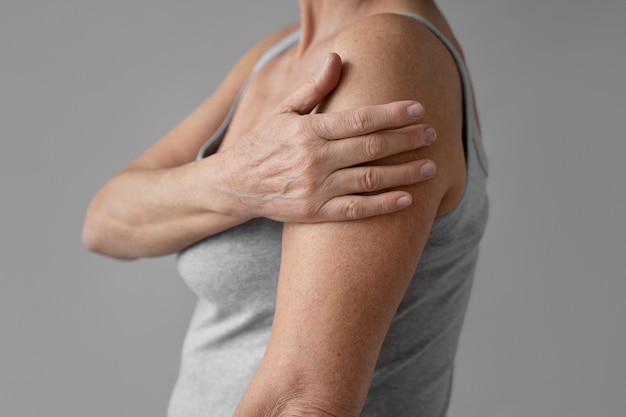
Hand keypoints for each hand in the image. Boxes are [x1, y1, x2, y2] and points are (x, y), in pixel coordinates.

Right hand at [215, 53, 436, 221]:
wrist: (234, 186)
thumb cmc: (262, 144)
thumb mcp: (282, 111)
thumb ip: (313, 89)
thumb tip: (337, 58)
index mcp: (308, 131)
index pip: (360, 120)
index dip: (393, 114)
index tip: (418, 110)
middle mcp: (314, 160)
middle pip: (371, 148)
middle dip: (407, 140)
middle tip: (432, 135)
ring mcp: (316, 189)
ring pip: (369, 180)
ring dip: (404, 174)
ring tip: (430, 167)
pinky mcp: (316, 212)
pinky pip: (355, 210)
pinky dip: (382, 206)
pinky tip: (407, 199)